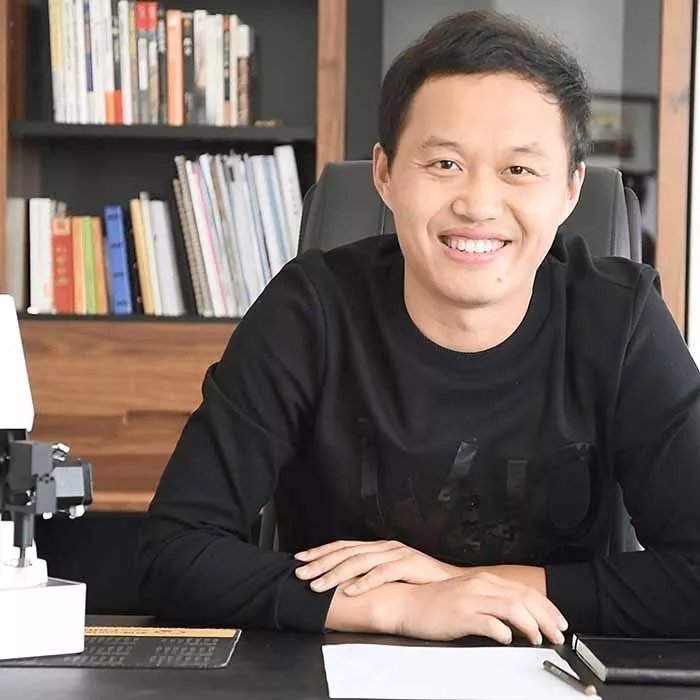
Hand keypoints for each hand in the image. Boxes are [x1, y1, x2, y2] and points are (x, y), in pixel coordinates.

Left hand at [294, 539, 461, 593]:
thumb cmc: (421, 582)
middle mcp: (385, 546)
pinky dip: (364, 582)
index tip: (300, 559)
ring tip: (318, 585)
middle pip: (346, 552)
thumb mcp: (391, 575)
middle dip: (320, 563)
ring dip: (335, 574)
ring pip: (359, 562)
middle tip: (300, 573)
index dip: (321, 552)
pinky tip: (350, 591)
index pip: (343, 546)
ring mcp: (397, 554)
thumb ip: (370, 574)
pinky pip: (383, 573)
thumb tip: (343, 582)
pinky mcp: (410, 565)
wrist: (455, 584)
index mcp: (378, 547)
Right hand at [392, 572, 567, 644]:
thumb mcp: (466, 597)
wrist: (405, 604)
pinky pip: (488, 623)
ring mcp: (469, 599)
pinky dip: (503, 632)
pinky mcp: (460, 615)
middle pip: (523, 598)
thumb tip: (517, 618)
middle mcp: (479, 585)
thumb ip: (490, 602)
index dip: (546, 606)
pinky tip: (508, 640)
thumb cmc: (434, 604)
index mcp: (483, 580)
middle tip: (558, 634)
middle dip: (546, 617)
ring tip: (539, 639)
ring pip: (511, 608)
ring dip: (531, 625)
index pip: (524, 590)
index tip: (559, 621)